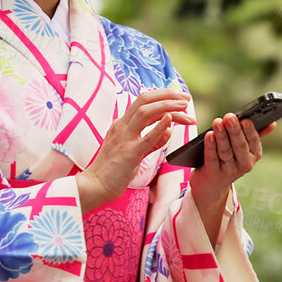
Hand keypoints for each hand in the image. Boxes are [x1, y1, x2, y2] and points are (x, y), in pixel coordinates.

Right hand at [80, 88, 193, 211]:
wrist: (95, 186)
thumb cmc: (113, 171)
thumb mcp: (135, 151)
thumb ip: (152, 141)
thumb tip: (168, 131)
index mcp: (122, 124)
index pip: (143, 102)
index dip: (163, 96)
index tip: (180, 98)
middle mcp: (122, 127)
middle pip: (144, 100)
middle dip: (167, 95)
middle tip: (186, 99)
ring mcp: (124, 139)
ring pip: (146, 112)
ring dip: (167, 106)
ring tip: (184, 108)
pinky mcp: (129, 154)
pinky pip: (146, 137)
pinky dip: (159, 127)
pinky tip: (170, 120)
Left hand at [189, 112, 276, 245]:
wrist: (212, 184)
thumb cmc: (229, 159)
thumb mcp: (244, 149)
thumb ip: (255, 134)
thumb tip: (272, 123)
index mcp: (254, 155)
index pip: (253, 141)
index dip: (249, 130)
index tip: (245, 119)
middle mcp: (244, 165)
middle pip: (239, 146)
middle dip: (235, 130)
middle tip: (229, 117)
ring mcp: (229, 171)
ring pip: (226, 151)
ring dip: (221, 136)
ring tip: (217, 123)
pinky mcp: (213, 174)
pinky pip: (212, 158)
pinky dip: (210, 146)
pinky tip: (209, 136)